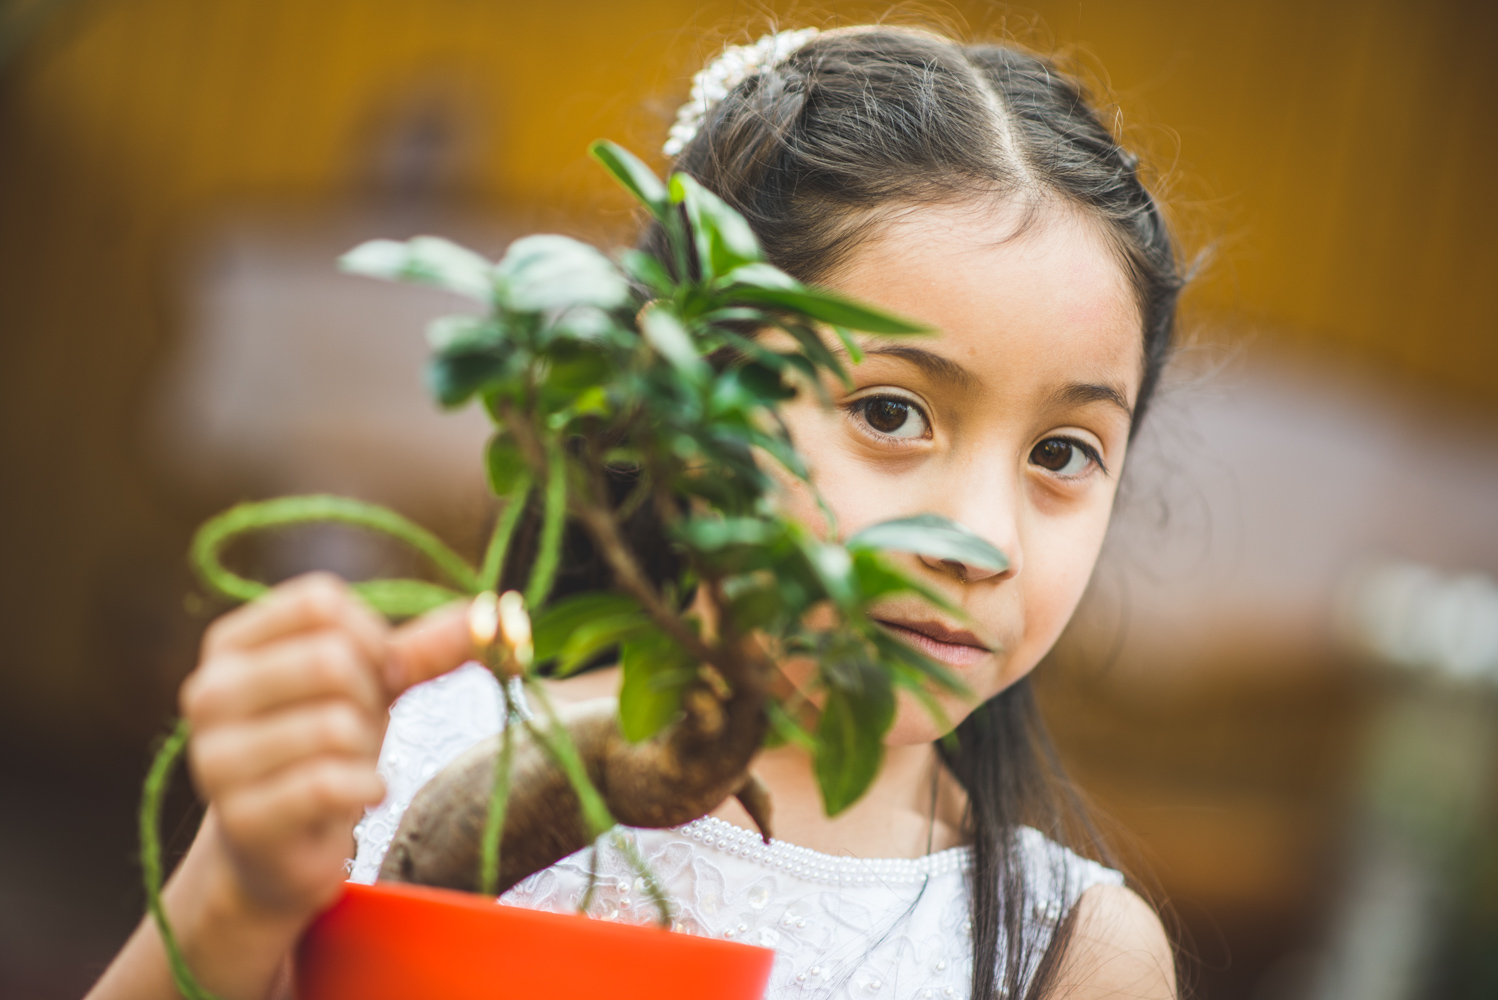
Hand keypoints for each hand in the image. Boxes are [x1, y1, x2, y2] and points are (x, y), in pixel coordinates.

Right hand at [181, 572, 471, 921]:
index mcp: (232, 644)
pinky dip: (366, 789)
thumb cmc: (322, 748)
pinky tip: (356, 797)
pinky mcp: (241, 817)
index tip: (375, 674)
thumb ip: (423, 647)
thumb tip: (494, 610)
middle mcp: (208, 692)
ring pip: (334, 725)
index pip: (320, 602)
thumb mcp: (371, 686)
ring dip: (365, 751)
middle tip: (358, 730)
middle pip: (330, 659)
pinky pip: (330, 784)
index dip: (371, 637)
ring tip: (346, 767)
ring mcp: (216, 757)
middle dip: (370, 698)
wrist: (278, 849)